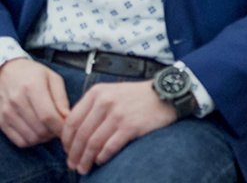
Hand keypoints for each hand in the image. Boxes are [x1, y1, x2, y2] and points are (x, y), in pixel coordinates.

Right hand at [0, 57, 68, 146]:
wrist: (5, 73)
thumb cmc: (33, 74)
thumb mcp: (52, 77)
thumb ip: (61, 97)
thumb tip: (67, 117)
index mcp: (32, 86)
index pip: (48, 115)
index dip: (61, 126)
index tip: (69, 126)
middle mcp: (17, 101)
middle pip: (40, 129)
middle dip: (54, 132)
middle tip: (61, 127)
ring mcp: (7, 114)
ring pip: (31, 138)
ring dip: (44, 138)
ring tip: (50, 129)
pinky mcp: (1, 122)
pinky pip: (20, 141)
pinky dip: (32, 141)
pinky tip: (38, 131)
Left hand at [61, 79, 175, 173]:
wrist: (166, 94)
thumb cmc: (136, 97)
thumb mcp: (112, 93)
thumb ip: (92, 108)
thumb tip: (72, 135)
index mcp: (98, 92)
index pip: (71, 121)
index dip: (66, 140)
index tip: (67, 150)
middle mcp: (106, 101)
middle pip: (81, 135)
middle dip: (74, 154)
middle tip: (73, 165)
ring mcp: (118, 114)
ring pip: (92, 144)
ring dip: (85, 160)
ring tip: (84, 168)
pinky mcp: (130, 126)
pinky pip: (109, 148)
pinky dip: (101, 157)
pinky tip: (100, 160)